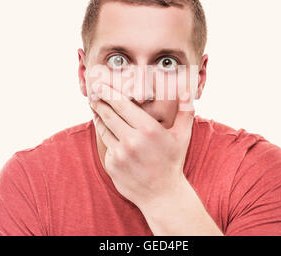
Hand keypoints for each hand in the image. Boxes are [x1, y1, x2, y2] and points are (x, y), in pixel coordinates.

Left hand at [89, 83, 194, 208]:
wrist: (162, 195)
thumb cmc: (172, 162)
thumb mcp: (183, 136)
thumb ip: (186, 112)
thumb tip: (187, 91)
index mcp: (148, 130)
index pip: (121, 105)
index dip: (108, 92)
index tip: (101, 85)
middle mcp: (132, 140)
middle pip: (108, 114)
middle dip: (99, 101)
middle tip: (93, 92)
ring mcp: (120, 154)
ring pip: (103, 128)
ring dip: (98, 115)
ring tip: (95, 106)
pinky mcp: (112, 165)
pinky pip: (106, 144)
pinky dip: (104, 133)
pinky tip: (104, 127)